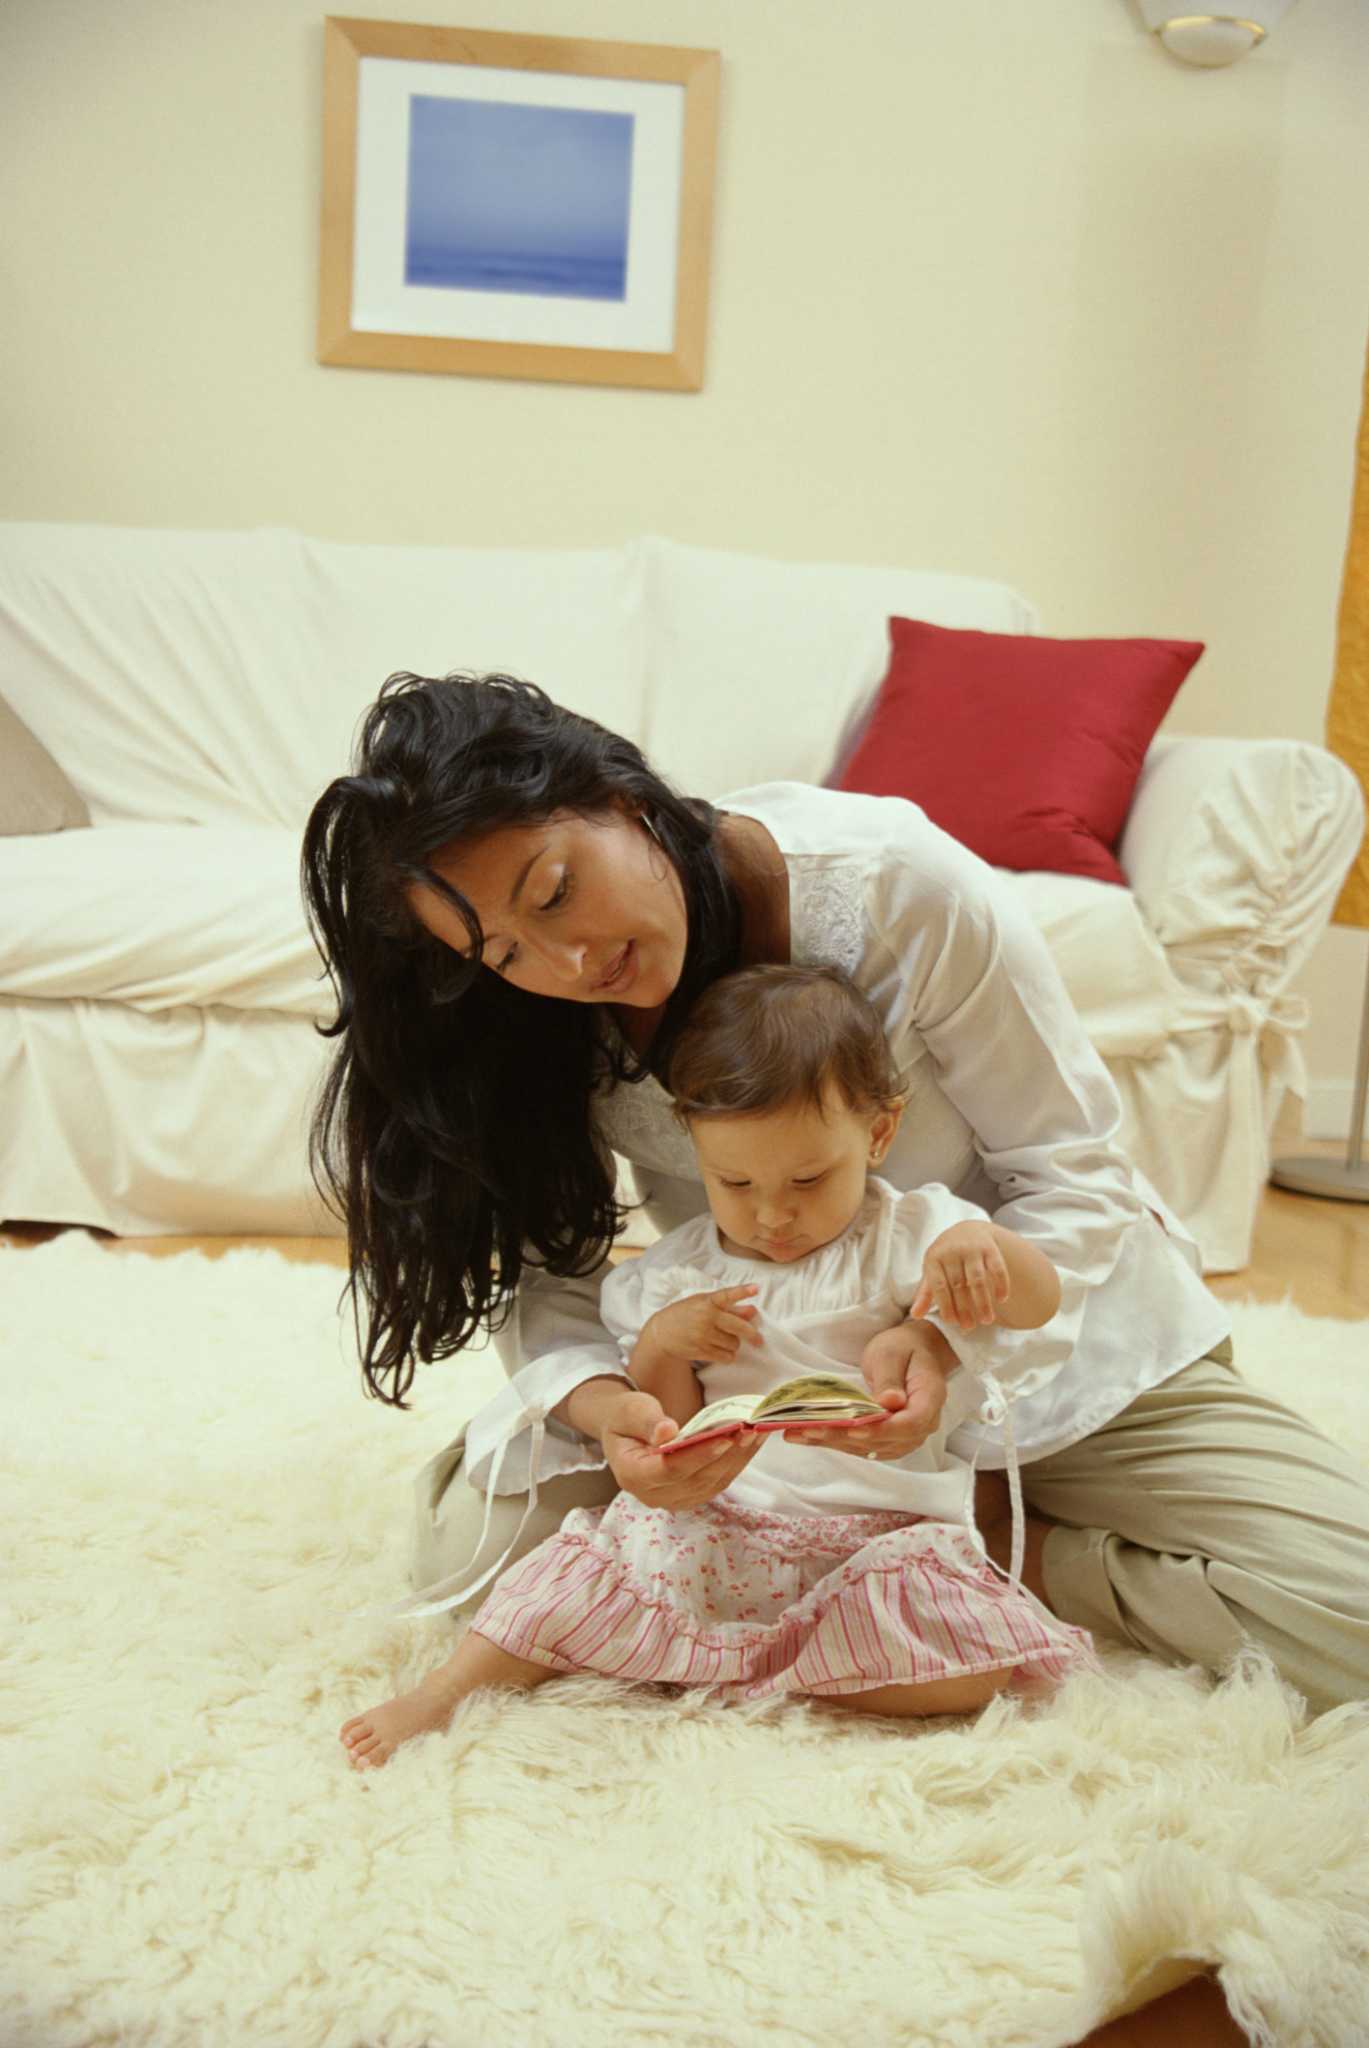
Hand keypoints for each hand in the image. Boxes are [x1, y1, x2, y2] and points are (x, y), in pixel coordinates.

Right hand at [599, 1388, 766, 1506]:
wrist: (625, 1431)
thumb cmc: (625, 1416)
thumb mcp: (629, 1410)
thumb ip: (646, 1421)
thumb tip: (668, 1432)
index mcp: (632, 1475)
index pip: (670, 1469)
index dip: (699, 1455)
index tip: (726, 1437)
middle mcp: (652, 1495)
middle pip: (697, 1478)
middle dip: (727, 1454)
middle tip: (750, 1429)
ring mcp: (673, 1499)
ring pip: (712, 1483)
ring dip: (737, 1459)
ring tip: (757, 1433)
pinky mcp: (690, 1496)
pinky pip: (718, 1482)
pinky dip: (737, 1462)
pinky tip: (751, 1442)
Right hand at [638, 1286, 761, 1367]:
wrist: (662, 1332)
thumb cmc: (686, 1313)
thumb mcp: (704, 1303)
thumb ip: (729, 1307)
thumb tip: (753, 1311)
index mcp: (707, 1301)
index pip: (727, 1295)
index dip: (742, 1291)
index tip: (756, 1288)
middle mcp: (706, 1317)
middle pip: (738, 1327)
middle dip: (752, 1335)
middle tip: (758, 1340)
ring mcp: (703, 1335)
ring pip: (734, 1344)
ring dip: (734, 1344)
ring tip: (725, 1340)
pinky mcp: (701, 1350)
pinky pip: (726, 1357)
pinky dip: (728, 1356)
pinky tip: (723, 1351)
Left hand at [781, 1320, 955, 1460]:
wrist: (913, 1353)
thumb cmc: (903, 1348)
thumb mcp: (892, 1353)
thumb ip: (890, 1378)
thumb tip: (890, 1403)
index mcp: (930, 1399)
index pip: (911, 1423)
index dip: (883, 1430)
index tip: (854, 1429)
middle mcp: (922, 1424)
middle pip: (886, 1440)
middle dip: (846, 1437)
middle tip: (810, 1429)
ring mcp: (905, 1436)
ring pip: (870, 1447)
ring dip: (835, 1442)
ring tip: (799, 1434)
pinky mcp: (888, 1439)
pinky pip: (863, 1445)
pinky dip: (836, 1441)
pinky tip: (808, 1436)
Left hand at [911, 1222, 1009, 1330]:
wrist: (966, 1230)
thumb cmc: (946, 1258)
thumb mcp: (932, 1270)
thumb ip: (925, 1293)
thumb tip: (915, 1315)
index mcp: (934, 1257)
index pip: (939, 1286)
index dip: (945, 1305)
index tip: (952, 1322)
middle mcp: (952, 1251)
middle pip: (958, 1285)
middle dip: (964, 1308)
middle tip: (970, 1327)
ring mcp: (971, 1248)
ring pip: (977, 1279)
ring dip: (983, 1302)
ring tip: (987, 1320)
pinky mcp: (990, 1247)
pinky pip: (997, 1268)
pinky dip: (1001, 1284)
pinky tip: (1001, 1299)